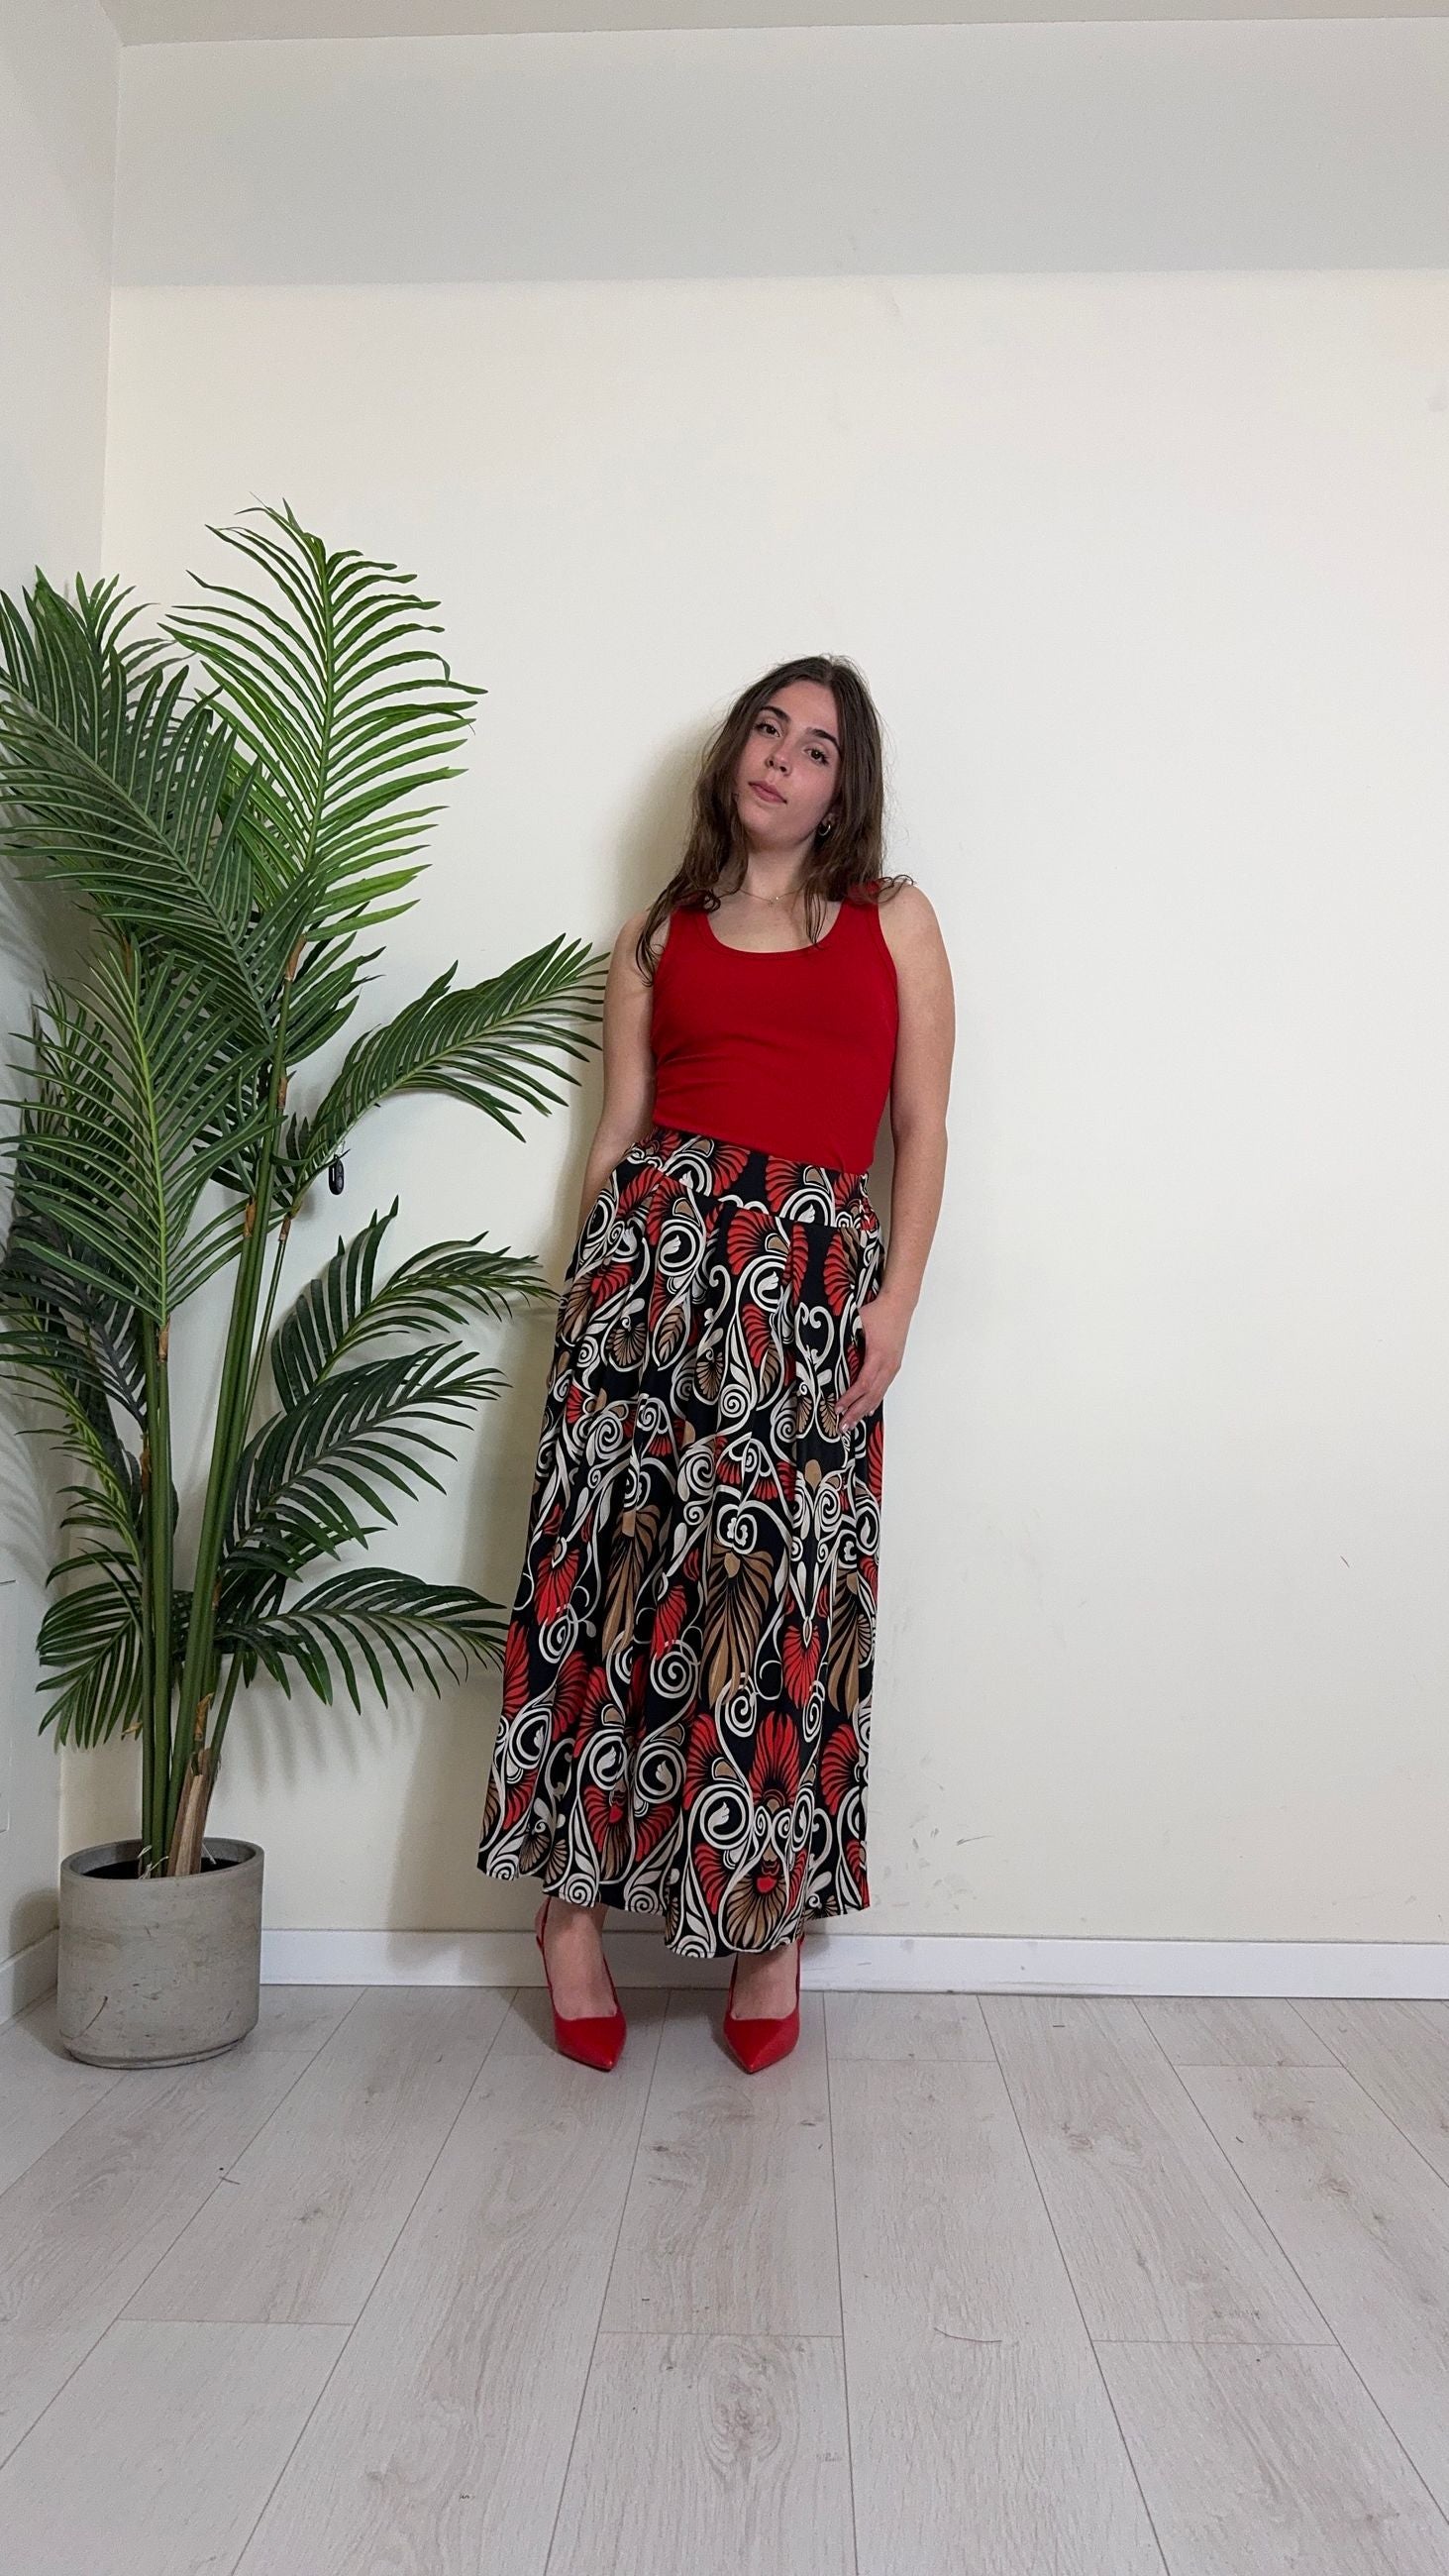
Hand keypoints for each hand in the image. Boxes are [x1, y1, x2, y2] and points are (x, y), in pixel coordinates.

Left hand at [835, 1290, 910, 1432]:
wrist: (899, 1305)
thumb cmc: (877, 1312)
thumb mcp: (855, 1323)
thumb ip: (842, 1339)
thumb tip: (822, 1352)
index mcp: (877, 1355)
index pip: (863, 1383)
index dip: (850, 1398)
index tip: (837, 1407)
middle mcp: (888, 1365)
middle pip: (871, 1395)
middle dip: (856, 1412)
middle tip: (843, 1427)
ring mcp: (893, 1366)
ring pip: (878, 1394)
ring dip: (864, 1410)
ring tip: (852, 1424)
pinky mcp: (894, 1365)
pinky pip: (883, 1388)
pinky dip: (874, 1401)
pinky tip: (867, 1410)